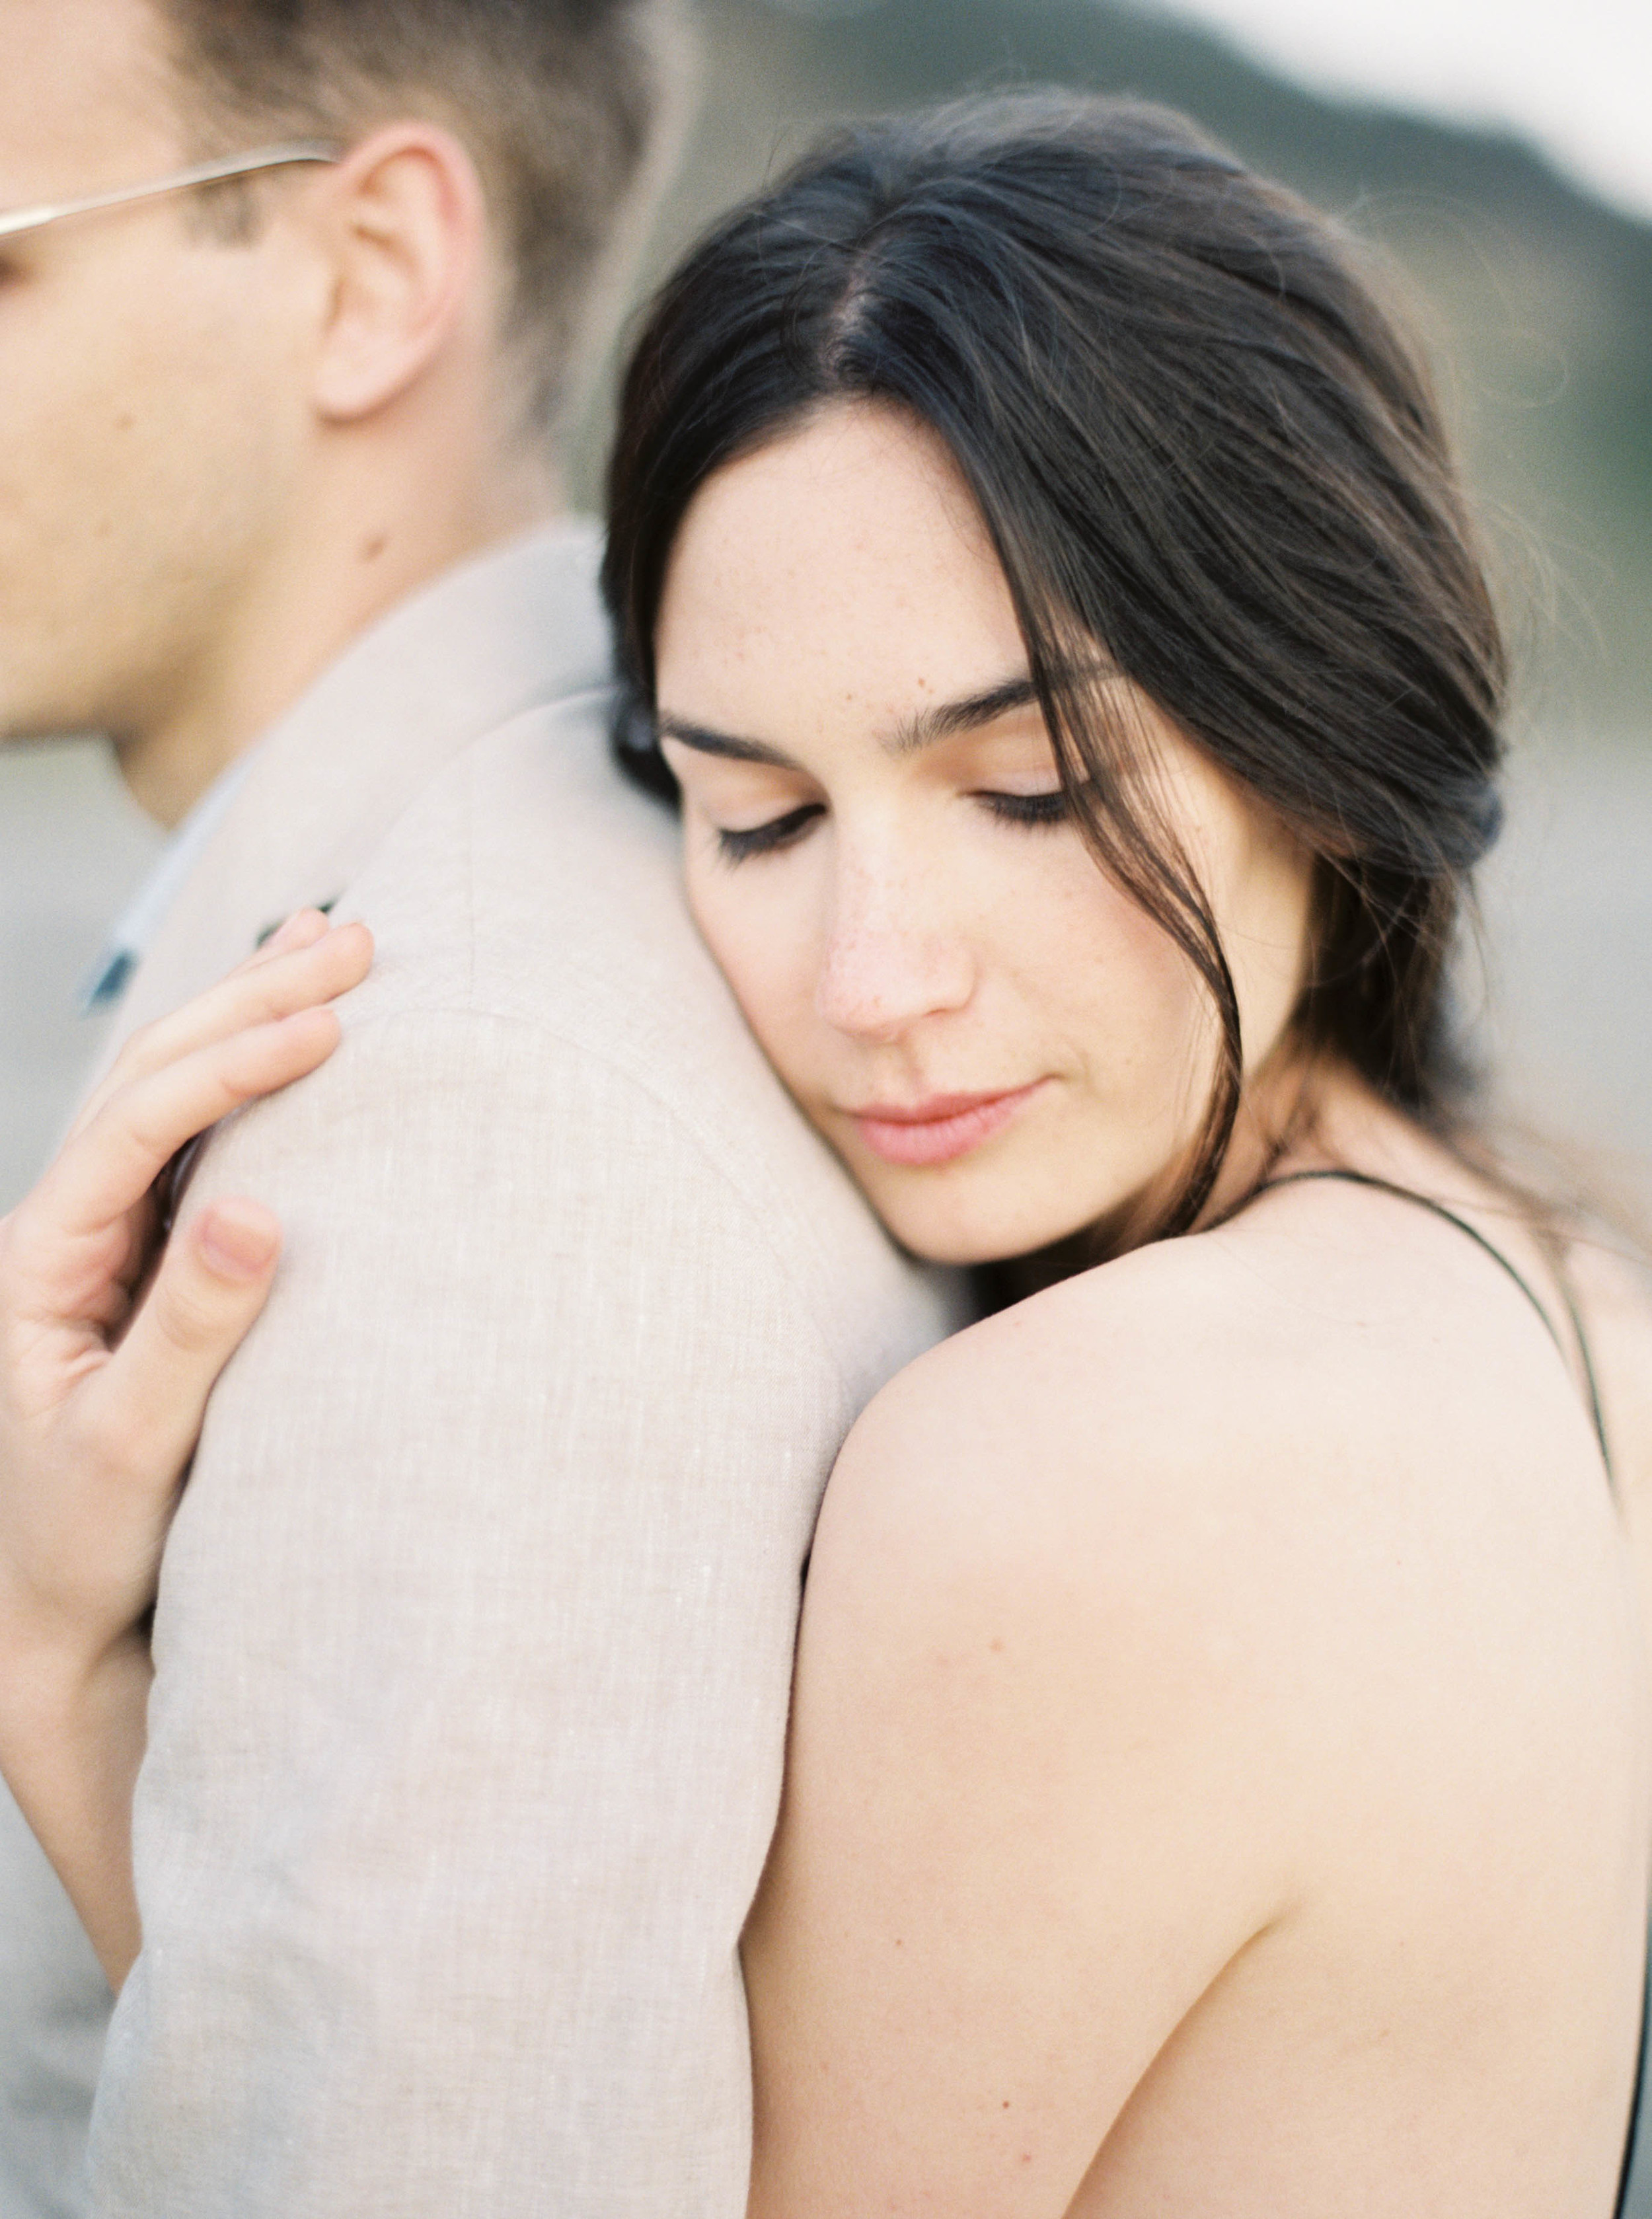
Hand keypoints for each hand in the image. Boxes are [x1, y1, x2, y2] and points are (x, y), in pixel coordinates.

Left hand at [0, 909, 371, 1981]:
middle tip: (354, 940)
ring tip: (333, 943)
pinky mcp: (156, 1265)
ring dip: (254, 1016)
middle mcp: (69, 1231)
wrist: (59, 1621)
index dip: (232, 1064)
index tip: (328, 1024)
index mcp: (40, 1261)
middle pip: (153, 1077)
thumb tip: (254, 1210)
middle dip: (250, 1001)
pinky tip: (298, 1030)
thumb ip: (186, 1332)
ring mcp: (111, 1242)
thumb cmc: (77, 1549)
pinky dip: (257, 1078)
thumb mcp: (127, 1450)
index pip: (137, 1125)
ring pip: (178, 1094)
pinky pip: (205, 1145)